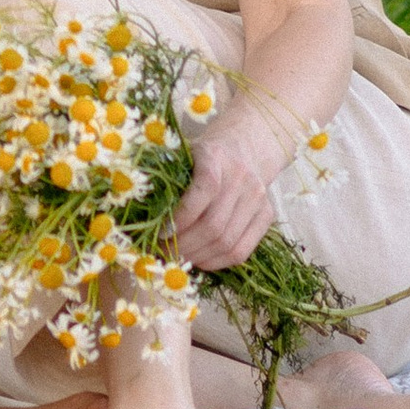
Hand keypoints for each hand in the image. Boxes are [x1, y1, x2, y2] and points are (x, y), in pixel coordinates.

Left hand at [173, 106, 283, 270]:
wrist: (244, 146)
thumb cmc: (204, 153)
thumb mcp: (183, 152)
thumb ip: (166, 176)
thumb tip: (141, 215)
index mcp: (216, 156)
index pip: (203, 191)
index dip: (181, 217)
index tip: (161, 232)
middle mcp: (242, 177)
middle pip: (214, 225)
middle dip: (184, 245)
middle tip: (163, 252)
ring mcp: (258, 198)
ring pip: (227, 242)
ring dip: (198, 257)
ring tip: (178, 258)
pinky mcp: (267, 215)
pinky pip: (242, 251)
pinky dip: (217, 262)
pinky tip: (199, 259)